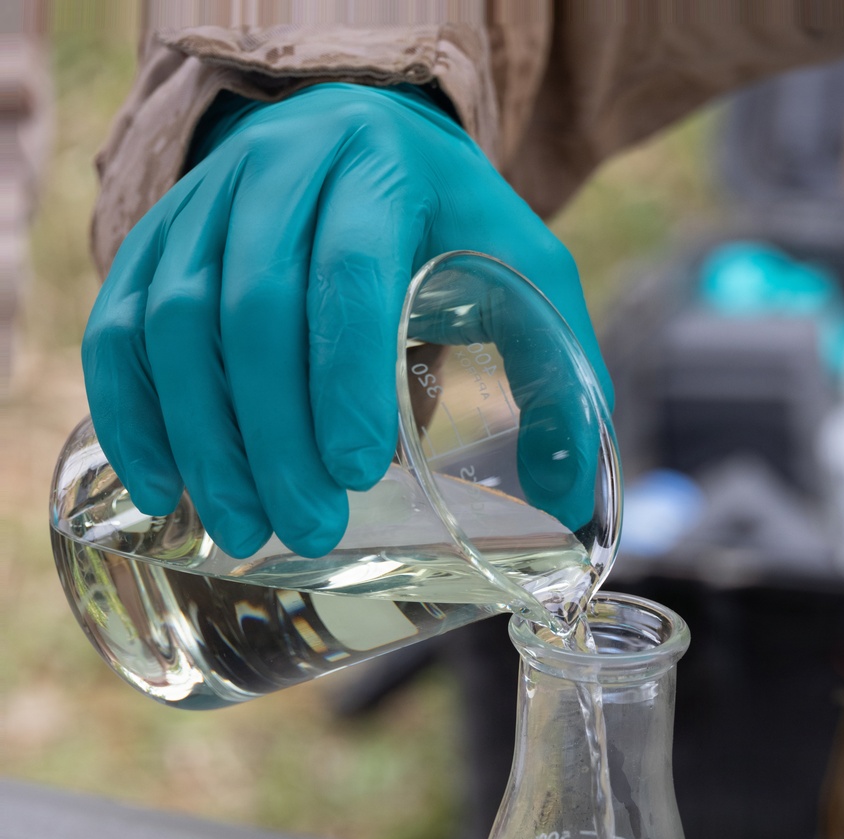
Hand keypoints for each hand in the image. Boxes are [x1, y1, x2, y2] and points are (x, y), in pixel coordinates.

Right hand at [82, 83, 609, 557]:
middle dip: (274, 434)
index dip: (341, 376)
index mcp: (379, 167)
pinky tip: (162, 488)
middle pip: (250, 307)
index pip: (347, 272)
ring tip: (242, 529)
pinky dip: (132, 414)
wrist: (360, 146)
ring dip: (203, 439)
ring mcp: (202, 204)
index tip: (352, 472)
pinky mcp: (154, 244)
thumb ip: (562, 375)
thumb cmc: (452, 227)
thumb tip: (567, 500)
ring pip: (173, 322)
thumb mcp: (528, 275)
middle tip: (305, 528)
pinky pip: (118, 329)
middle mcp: (276, 169)